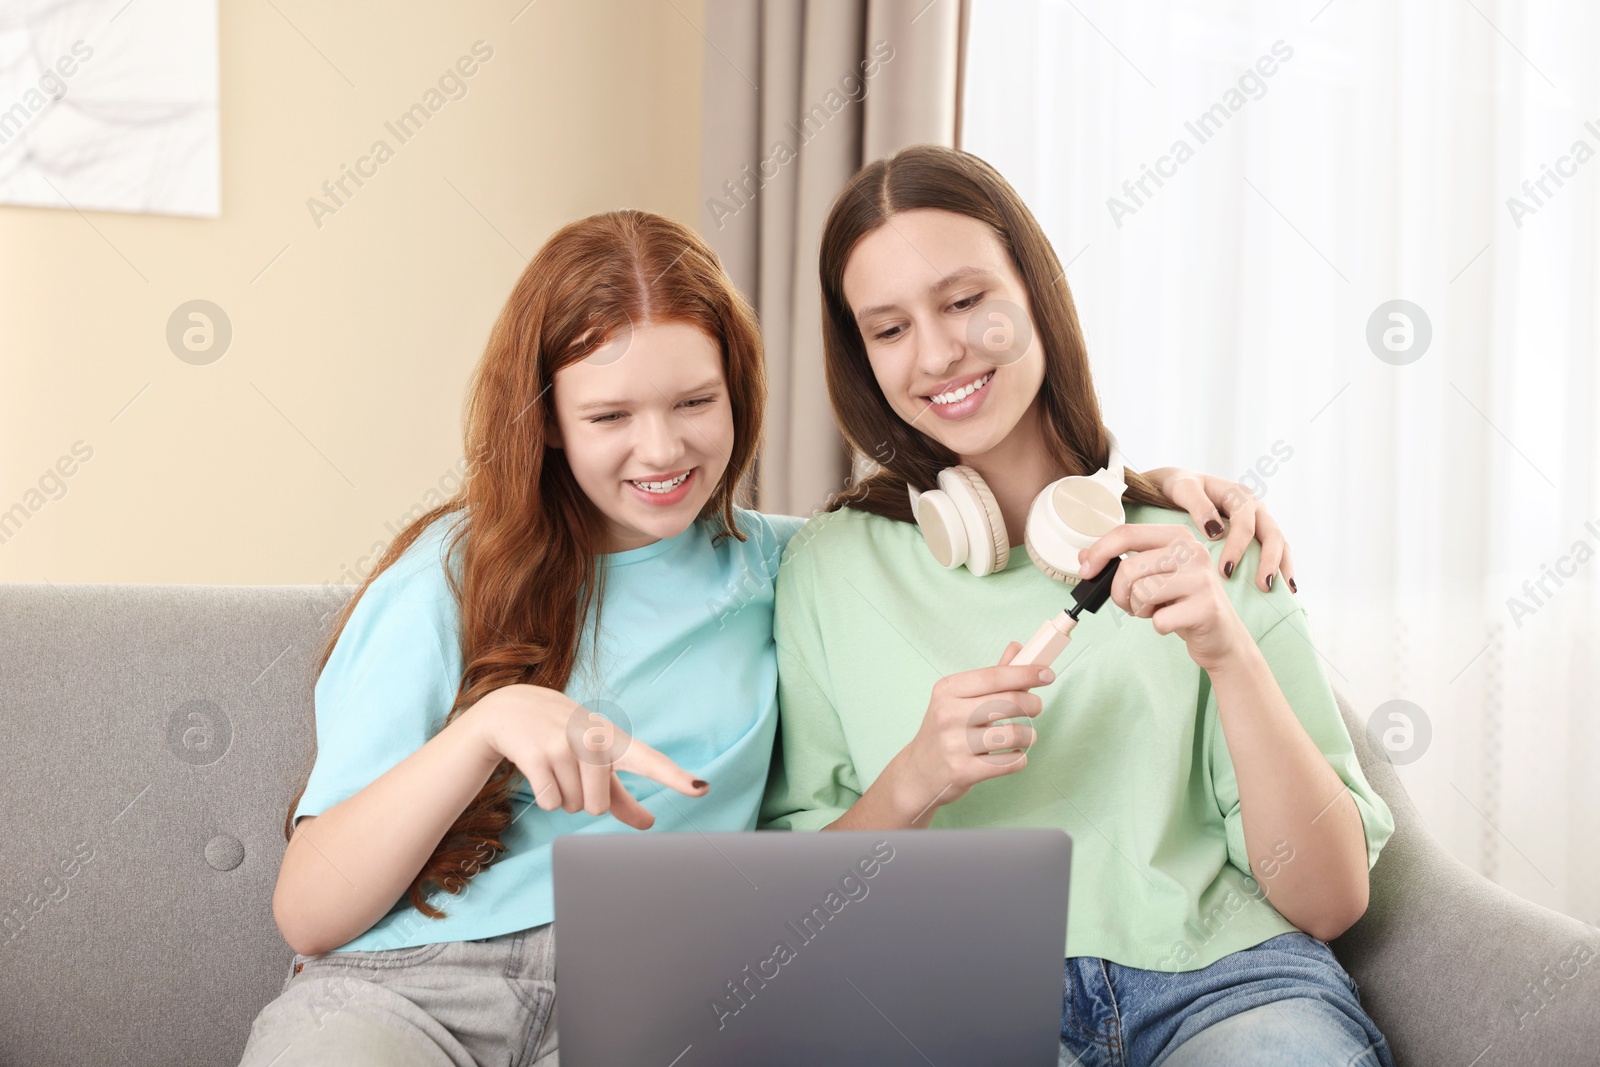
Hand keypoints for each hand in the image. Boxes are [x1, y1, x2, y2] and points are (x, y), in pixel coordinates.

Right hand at [473, 684, 708, 829]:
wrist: (512, 708)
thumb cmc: (564, 737)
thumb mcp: (596, 759)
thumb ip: (622, 794)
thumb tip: (650, 824)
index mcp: (615, 740)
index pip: (651, 762)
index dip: (676, 778)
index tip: (701, 788)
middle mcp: (595, 740)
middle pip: (598, 807)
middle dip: (582, 799)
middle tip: (570, 770)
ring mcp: (566, 745)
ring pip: (572, 807)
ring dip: (562, 796)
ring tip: (553, 764)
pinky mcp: (538, 754)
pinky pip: (550, 803)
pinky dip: (544, 795)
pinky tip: (538, 768)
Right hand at [890, 645, 1051, 821]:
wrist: (917, 773)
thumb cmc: (944, 731)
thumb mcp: (957, 699)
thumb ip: (990, 677)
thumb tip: (1018, 648)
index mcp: (948, 690)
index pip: (994, 676)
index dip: (1026, 673)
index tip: (1048, 674)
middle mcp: (949, 714)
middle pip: (1008, 702)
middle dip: (1032, 704)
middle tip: (1036, 708)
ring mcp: (954, 744)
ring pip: (1013, 734)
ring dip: (1029, 735)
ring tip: (1025, 736)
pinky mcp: (963, 771)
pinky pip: (1010, 762)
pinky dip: (1019, 758)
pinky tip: (1013, 755)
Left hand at [1078, 524, 1252, 672]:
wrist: (1222, 636)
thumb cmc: (1182, 602)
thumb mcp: (1153, 576)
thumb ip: (1121, 562)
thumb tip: (1084, 556)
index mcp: (1178, 536)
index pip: (1127, 533)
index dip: (1099, 552)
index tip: (1086, 571)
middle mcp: (1193, 551)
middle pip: (1128, 568)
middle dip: (1119, 593)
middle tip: (1131, 603)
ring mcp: (1201, 579)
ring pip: (1140, 593)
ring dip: (1139, 609)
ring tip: (1156, 609)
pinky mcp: (1206, 608)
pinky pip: (1159, 620)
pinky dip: (1158, 626)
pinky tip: (1174, 621)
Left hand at [1140, 466, 1295, 594]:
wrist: (1180, 486)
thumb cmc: (1180, 488)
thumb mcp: (1184, 489)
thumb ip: (1198, 505)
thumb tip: (1215, 532)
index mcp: (1239, 495)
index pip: (1244, 524)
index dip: (1238, 547)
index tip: (1226, 571)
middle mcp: (1255, 507)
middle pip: (1272, 534)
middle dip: (1269, 561)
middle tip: (1261, 586)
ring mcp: (1260, 520)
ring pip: (1280, 543)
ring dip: (1281, 567)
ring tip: (1278, 590)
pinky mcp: (1260, 533)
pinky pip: (1277, 550)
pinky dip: (1283, 567)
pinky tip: (1285, 588)